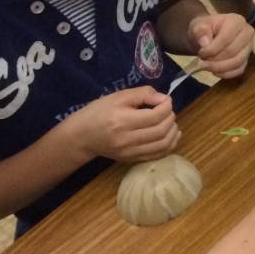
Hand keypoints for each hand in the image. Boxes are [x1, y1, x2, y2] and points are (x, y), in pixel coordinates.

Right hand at [64, 86, 180, 162]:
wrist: (81, 136)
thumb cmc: (99, 112)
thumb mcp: (118, 96)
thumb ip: (143, 94)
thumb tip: (163, 98)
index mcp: (122, 121)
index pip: (156, 116)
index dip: (167, 106)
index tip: (165, 100)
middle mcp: (126, 140)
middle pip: (161, 131)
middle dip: (170, 118)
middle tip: (167, 110)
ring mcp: (129, 153)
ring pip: (162, 145)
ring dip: (173, 132)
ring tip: (171, 121)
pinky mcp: (131, 160)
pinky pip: (157, 155)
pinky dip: (169, 145)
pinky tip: (171, 135)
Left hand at [188, 13, 252, 79]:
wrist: (208, 36)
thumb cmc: (205, 29)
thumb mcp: (198, 26)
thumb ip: (200, 31)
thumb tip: (205, 43)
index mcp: (236, 21)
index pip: (226, 38)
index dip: (212, 49)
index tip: (200, 53)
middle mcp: (247, 33)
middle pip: (232, 52)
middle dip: (214, 60)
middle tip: (201, 62)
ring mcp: (248, 47)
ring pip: (237, 62)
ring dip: (219, 68)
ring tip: (206, 67)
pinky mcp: (246, 59)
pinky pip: (239, 70)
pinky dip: (225, 74)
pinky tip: (215, 71)